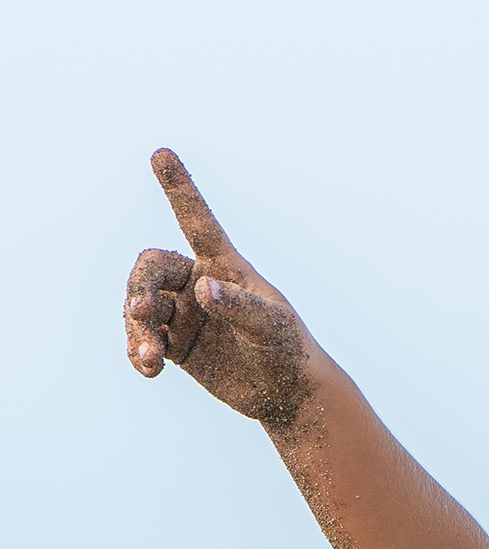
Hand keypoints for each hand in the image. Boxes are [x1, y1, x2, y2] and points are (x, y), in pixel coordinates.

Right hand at [124, 149, 315, 422]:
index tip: (161, 154)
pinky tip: (148, 369)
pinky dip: (140, 351)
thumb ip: (238, 306)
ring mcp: (184, 313)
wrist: (289, 394)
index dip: (180, 189)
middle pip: (151, 269)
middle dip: (139, 289)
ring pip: (143, 308)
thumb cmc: (289, 349)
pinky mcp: (177, 344)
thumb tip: (202, 289)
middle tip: (139, 315)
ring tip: (150, 358)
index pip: (197, 222)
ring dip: (138, 330)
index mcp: (224, 266)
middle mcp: (198, 283)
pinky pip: (145, 340)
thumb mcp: (271, 326)